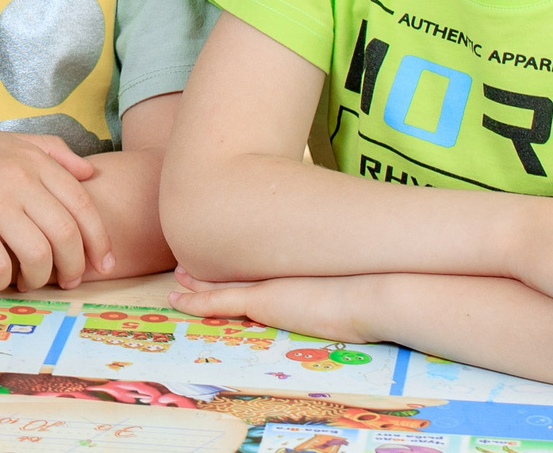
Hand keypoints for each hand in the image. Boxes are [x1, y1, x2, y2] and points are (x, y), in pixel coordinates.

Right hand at [0, 128, 111, 291]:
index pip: (83, 205)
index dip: (99, 241)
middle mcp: (19, 178)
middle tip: (68, 283)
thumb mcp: (7, 142)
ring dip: (39, 279)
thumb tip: (90, 173)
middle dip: (73, 268)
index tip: (104, 266)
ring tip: (29, 284)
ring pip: (38, 255)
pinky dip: (1, 283)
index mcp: (33, 159)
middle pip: (66, 235)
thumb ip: (51, 152)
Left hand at [168, 268, 380, 341]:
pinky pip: (217, 303)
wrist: (376, 290)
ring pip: (218, 282)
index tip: (223, 249)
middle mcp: (276, 269)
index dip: (237, 256)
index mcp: (295, 265)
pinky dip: (195, 302)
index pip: (258, 259)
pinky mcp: (260, 302)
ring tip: (177, 276)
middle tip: (188, 261)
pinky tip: (176, 301)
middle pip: (233, 266)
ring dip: (196, 282)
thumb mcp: (352, 279)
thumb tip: (349, 277)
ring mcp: (266, 284)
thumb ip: (341, 278)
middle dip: (209, 265)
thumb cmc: (374, 286)